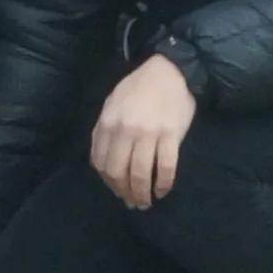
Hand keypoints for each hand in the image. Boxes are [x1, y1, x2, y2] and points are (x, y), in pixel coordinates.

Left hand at [90, 57, 194, 208]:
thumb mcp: (112, 103)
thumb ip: (103, 131)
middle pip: (119, 173)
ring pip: (141, 175)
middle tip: (133, 202)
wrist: (169, 70)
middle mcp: (126, 130)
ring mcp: (149, 133)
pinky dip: (163, 184)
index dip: (109, 183)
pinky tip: (162, 190)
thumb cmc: (139, 87)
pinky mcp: (171, 135)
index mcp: (108, 122)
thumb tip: (101, 164)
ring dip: (142, 194)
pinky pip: (166, 168)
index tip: (117, 190)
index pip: (102, 163)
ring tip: (146, 202)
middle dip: (125, 193)